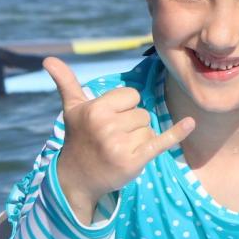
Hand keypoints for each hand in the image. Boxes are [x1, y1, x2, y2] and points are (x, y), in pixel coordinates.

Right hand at [44, 57, 194, 224]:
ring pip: (149, 129)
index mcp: (95, 109)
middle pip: (142, 114)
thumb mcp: (72, 109)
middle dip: (131, 126)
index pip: (132, 96)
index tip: (109, 121)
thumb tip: (47, 58)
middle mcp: (106, 126)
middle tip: (111, 139)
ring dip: (140, 140)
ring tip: (118, 150)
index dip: (124, 108)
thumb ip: (65, 82)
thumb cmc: (78, 138)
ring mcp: (119, 145)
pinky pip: (161, 142)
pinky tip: (190, 123)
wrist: (76, 180)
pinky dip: (177, 133)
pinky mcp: (133, 161)